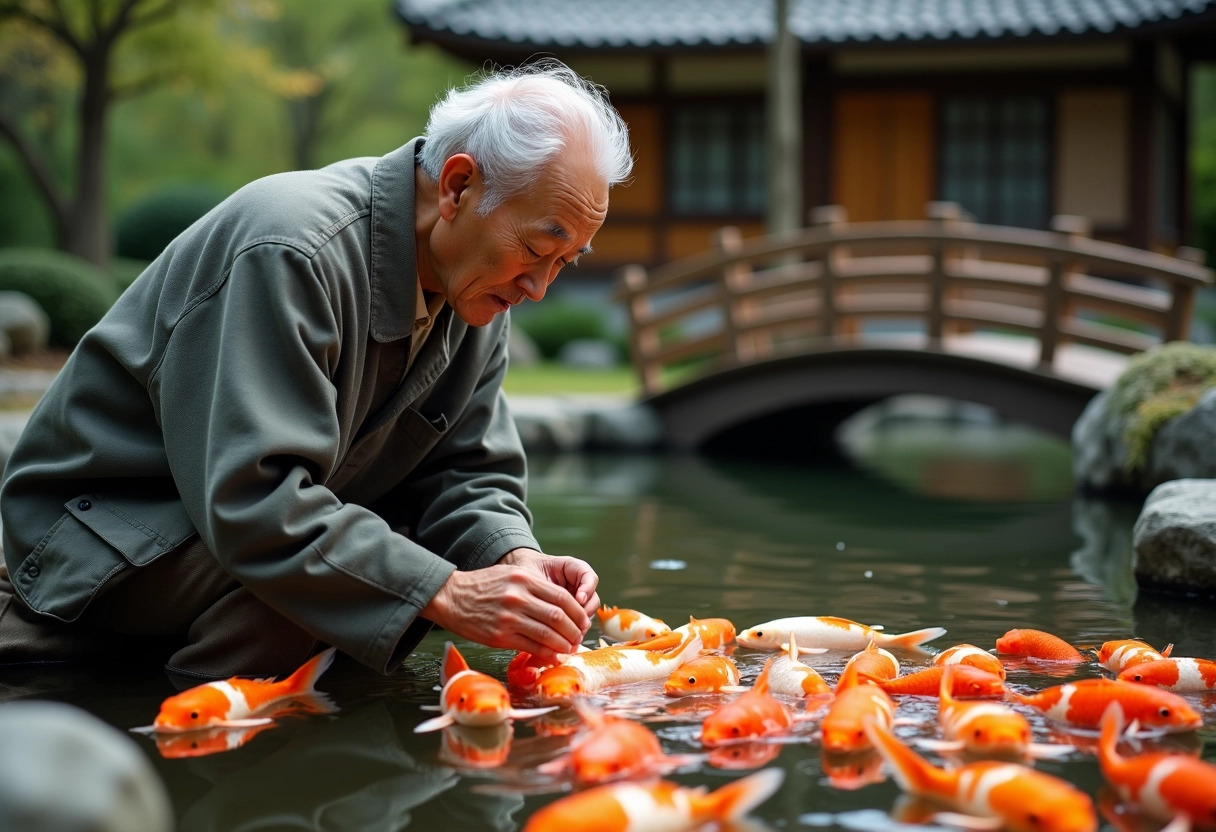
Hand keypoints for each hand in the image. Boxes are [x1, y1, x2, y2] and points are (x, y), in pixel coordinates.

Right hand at [420, 550, 598, 662]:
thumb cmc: (483, 587)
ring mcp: (509, 618)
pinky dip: (546, 654)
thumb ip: (535, 589)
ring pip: (547, 634)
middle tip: (579, 638)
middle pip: (558, 617)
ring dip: (563, 645)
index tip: (583, 622)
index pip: (562, 598)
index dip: (578, 613)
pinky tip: (553, 656)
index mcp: (524, 579)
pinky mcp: (499, 636)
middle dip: (574, 631)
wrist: (451, 597)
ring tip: (569, 648)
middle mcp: (518, 597)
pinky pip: (530, 647)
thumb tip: (563, 608)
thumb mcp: (510, 576)